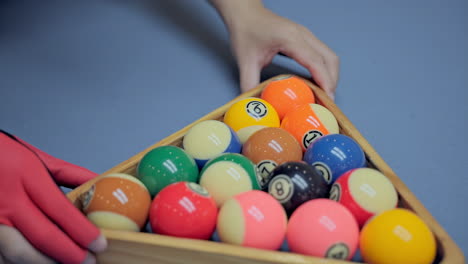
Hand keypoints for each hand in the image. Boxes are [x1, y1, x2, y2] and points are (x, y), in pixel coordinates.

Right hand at [0, 131, 106, 263]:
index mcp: (27, 176)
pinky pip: (1, 256)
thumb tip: (100, 184)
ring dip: (44, 263)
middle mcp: (7, 199)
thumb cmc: (5, 155)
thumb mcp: (38, 157)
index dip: (82, 231)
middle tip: (88, 261)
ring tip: (64, 263)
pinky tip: (37, 262)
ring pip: (18, 253)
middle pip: (42, 236)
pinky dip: (18, 263)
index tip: (100, 243)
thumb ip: (70, 173)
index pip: (60, 209)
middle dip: (69, 254)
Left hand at [209, 0, 338, 99]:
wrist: (245, 13)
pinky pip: (321, 54)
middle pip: (329, 59)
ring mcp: (305, 35)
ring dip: (330, 75)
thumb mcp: (245, 60)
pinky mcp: (304, 38)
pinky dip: (323, 69)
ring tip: (323, 94)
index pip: (315, 62)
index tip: (327, 98)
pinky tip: (315, 82)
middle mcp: (303, 35)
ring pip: (328, 56)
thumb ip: (249, 83)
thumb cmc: (245, 32)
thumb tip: (256, 103)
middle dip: (332, 81)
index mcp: (291, 39)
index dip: (324, 81)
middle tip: (326, 101)